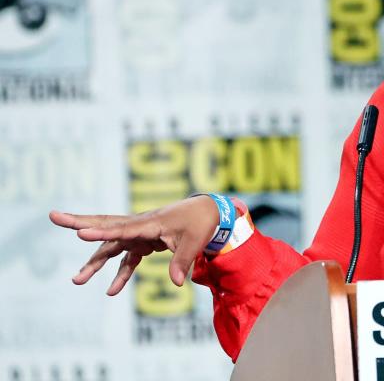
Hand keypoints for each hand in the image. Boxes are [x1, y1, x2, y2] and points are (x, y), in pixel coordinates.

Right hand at [49, 195, 220, 294]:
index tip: (80, 233)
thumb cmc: (200, 223)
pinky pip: (127, 259)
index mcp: (149, 223)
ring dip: (94, 262)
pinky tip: (111, 292)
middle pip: (104, 225)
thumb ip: (182, 262)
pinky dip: (119, 274)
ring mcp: (139, 234)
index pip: (121, 229)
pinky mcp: (144, 242)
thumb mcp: (194, 241)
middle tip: (53, 216)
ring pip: (110, 246)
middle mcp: (139, 226)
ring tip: (76, 281)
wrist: (208, 212)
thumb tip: (177, 283)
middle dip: (78, 222)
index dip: (100, 232)